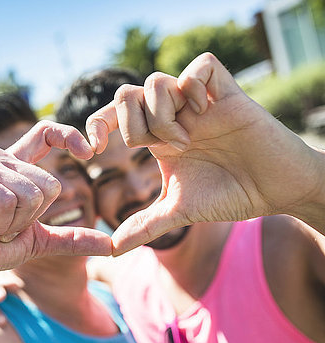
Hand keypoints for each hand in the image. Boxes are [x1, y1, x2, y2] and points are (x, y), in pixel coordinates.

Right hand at [0, 121, 112, 278]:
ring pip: (30, 195)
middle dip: (31, 219)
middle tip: (0, 226)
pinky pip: (6, 202)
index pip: (45, 133)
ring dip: (12, 225)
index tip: (88, 151)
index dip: (69, 135)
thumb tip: (111, 244)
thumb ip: (70, 239)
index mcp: (13, 167)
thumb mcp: (36, 242)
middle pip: (49, 184)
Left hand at [86, 53, 321, 253]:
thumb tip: (112, 249)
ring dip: (161, 115)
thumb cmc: (230, 196)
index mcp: (157, 137)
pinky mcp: (227, 92)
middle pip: (125, 93)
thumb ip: (145, 225)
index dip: (94, 126)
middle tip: (158, 150)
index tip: (91, 151)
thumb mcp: (179, 212)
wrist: (276, 191)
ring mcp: (198, 102)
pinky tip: (205, 112)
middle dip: (131, 124)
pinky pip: (200, 66)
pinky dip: (194, 87)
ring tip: (185, 141)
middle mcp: (173, 116)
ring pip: (155, 80)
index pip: (113, 116)